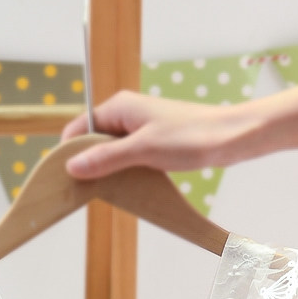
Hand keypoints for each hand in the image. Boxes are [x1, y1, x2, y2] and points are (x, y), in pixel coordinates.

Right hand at [61, 91, 258, 177]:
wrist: (230, 138)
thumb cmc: (190, 137)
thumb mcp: (143, 150)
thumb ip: (106, 158)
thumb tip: (72, 167)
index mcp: (119, 107)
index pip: (78, 128)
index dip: (69, 153)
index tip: (67, 179)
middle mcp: (126, 114)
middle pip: (92, 141)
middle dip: (88, 164)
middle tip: (86, 191)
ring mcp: (139, 128)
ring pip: (110, 152)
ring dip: (107, 171)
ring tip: (104, 191)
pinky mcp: (152, 142)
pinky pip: (127, 157)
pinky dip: (123, 172)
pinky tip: (125, 187)